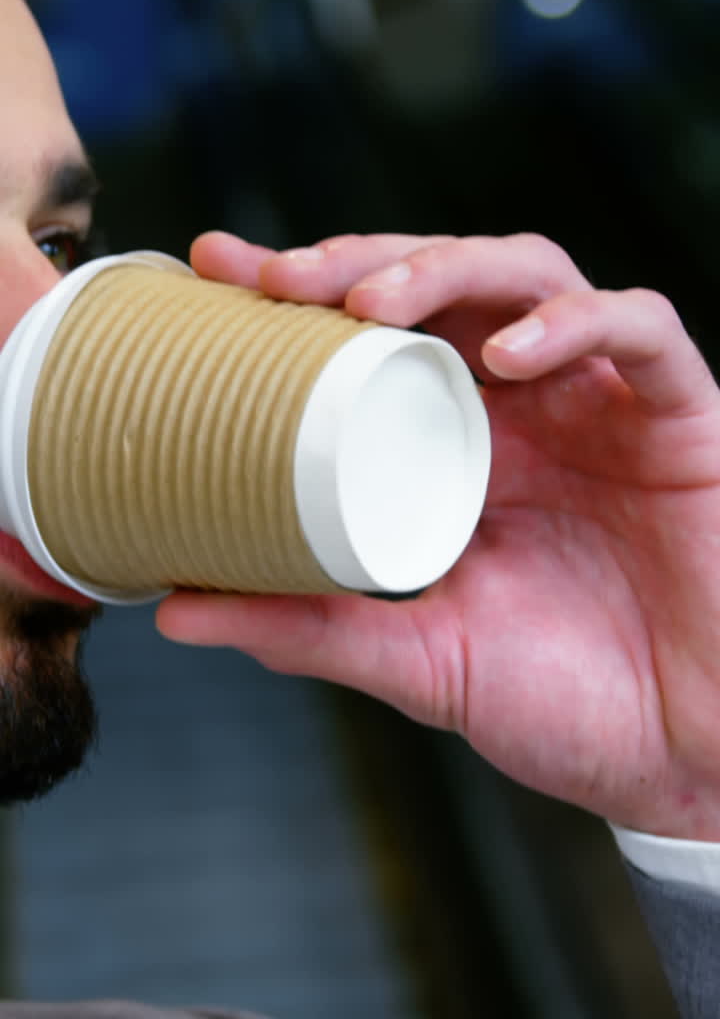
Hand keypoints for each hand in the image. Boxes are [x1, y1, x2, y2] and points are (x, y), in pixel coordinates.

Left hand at [157, 230, 719, 839]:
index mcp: (462, 445)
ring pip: (533, 274)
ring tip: (374, 302)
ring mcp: (604, 403)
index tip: (218, 273)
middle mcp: (527, 407)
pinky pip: (641, 330)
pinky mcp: (681, 416)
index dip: (307, 291)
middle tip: (280, 276)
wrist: (687, 757)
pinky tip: (511, 353)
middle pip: (445, 282)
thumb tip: (173, 612)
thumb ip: (312, 629)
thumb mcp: (418, 661)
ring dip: (450, 267)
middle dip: (361, 260)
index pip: (382, 334)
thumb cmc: (565, 704)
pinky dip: (577, 323)